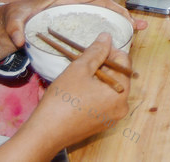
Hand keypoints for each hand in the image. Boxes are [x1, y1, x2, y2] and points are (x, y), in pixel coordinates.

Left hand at [0, 0, 145, 58]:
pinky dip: (110, 33)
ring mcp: (75, 16)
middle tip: (137, 22)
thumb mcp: (12, 19)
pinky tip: (121, 40)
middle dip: (122, 11)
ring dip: (121, 22)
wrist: (10, 25)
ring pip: (103, 16)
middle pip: (103, 5)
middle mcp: (73, 5)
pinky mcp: (74, 28)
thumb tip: (19, 39)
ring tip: (138, 29)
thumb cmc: (13, 17)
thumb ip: (15, 27)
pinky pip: (96, 27)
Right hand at [23, 33, 131, 152]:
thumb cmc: (62, 100)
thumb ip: (96, 51)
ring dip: (96, 77)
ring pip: (108, 87)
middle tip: (83, 61)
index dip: (109, 51)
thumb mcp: (79, 69)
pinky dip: (93, 91)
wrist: (45, 133)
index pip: (124, 62)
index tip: (93, 48)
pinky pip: (102, 100)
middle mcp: (121, 107)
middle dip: (102, 64)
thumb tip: (106, 37)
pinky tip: (77, 89)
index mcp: (121, 93)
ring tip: (78, 74)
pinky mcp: (100, 123)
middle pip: (117, 75)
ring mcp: (111, 117)